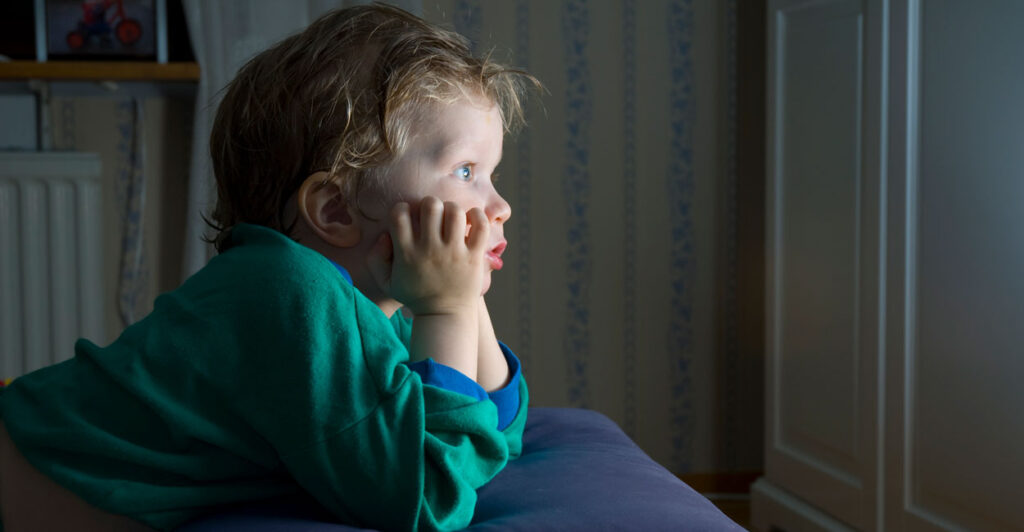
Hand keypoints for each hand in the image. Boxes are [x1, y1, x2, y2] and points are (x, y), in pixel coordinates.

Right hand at [370, 196, 488, 315]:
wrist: (445, 316)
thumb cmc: (416, 296)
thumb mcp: (386, 282)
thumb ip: (375, 258)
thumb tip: (385, 235)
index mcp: (407, 253)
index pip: (399, 213)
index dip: (402, 209)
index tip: (409, 218)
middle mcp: (430, 250)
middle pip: (430, 206)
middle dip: (430, 204)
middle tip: (433, 216)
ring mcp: (454, 253)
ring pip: (455, 212)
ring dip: (452, 209)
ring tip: (451, 219)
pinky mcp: (474, 257)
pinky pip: (480, 225)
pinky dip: (477, 216)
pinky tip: (470, 220)